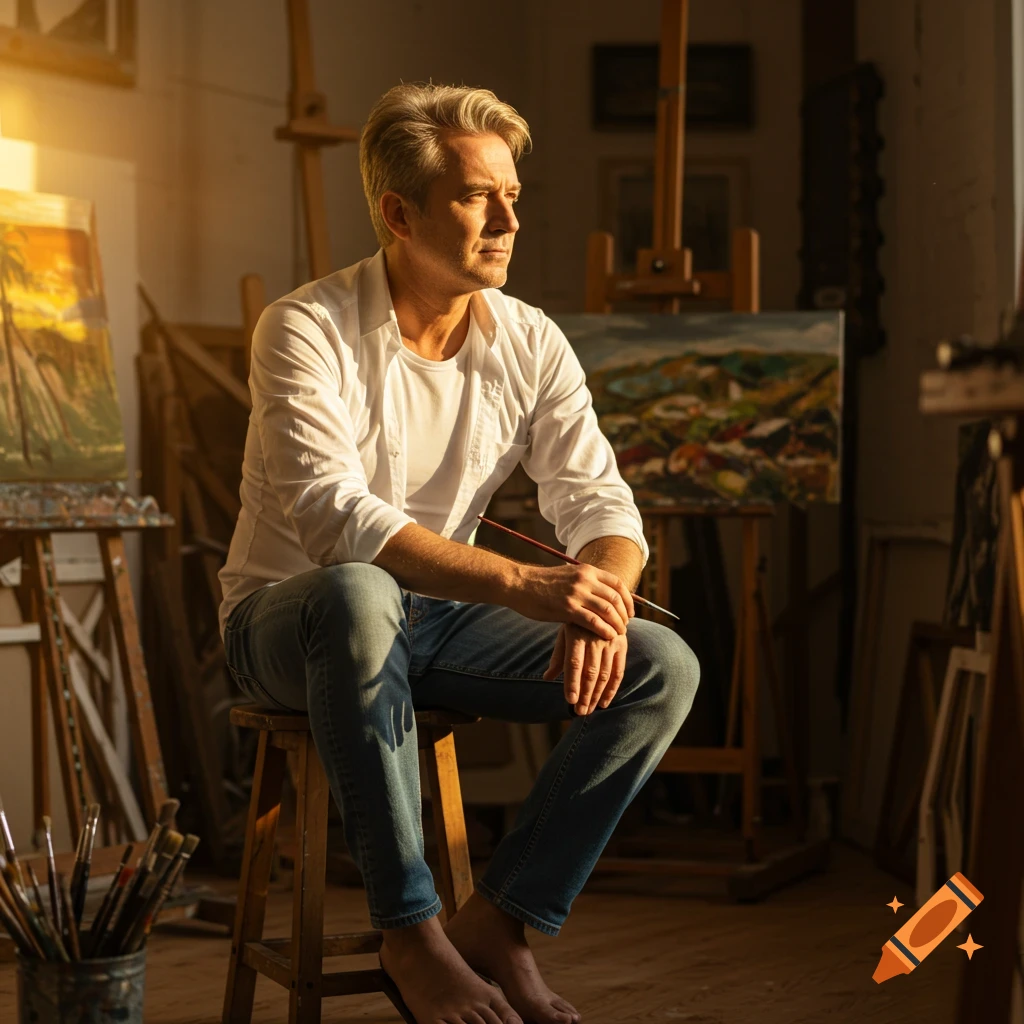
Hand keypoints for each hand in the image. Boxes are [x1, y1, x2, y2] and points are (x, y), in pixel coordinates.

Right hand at [506, 563, 634, 640]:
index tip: (630, 611)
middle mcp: (585, 580)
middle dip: (624, 614)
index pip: (617, 584)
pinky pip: (594, 621)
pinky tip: (608, 636)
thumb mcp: (568, 575)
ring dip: (617, 623)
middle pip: (615, 598)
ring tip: (619, 633)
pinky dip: (605, 630)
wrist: (519, 584)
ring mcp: (576, 594)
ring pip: (608, 610)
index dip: (628, 599)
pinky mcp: (567, 609)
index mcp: (586, 570)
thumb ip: (585, 581)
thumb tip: (600, 592)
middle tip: (625, 625)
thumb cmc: (541, 583)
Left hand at [543, 622, 628, 714]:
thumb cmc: (577, 623)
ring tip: (588, 710)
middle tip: (579, 711)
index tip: (570, 701)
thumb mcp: (564, 634)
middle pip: (590, 672)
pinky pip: (618, 671)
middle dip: (585, 694)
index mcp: (576, 634)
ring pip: (604, 674)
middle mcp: (594, 638)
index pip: (574, 663)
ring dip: (597, 695)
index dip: (572, 683)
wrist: (602, 604)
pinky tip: (604, 703)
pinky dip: (612, 689)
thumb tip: (547, 678)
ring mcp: (610, 642)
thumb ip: (558, 656)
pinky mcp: (622, 645)